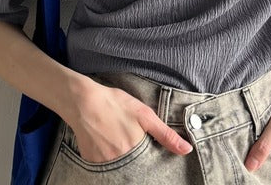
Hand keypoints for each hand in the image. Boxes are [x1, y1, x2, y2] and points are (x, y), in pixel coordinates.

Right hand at [65, 78, 192, 162]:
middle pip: (135, 169)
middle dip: (137, 161)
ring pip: (121, 169)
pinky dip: (109, 159)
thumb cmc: (115, 104)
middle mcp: (121, 162)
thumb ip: (165, 134)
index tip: (148, 151)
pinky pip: (105, 167)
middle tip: (130, 142)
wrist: (83, 101)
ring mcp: (105, 164)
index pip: (151, 168)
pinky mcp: (92, 162)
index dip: (152, 161)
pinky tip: (107, 142)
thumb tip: (187, 150)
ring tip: (118, 141)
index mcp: (137, 151)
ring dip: (123, 160)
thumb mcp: (144, 114)